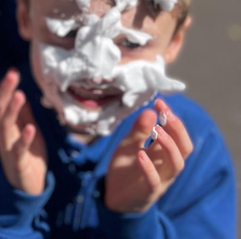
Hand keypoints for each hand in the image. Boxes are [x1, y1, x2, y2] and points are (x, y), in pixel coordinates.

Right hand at [0, 69, 47, 194]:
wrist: (28, 187)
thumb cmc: (28, 156)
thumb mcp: (27, 131)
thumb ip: (23, 114)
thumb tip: (21, 91)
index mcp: (4, 127)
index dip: (4, 88)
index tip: (13, 71)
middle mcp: (2, 135)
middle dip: (4, 92)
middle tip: (12, 75)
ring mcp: (8, 149)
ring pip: (5, 127)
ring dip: (12, 110)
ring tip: (20, 95)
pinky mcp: (18, 163)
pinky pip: (19, 150)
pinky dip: (24, 138)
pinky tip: (30, 127)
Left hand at [105, 98, 193, 212]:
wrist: (114, 196)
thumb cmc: (126, 168)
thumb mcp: (129, 144)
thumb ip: (138, 130)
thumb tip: (150, 111)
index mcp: (163, 152)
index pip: (177, 134)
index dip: (172, 118)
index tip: (160, 102)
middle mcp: (166, 164)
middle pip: (184, 148)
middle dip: (177, 129)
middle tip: (165, 112)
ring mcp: (160, 179)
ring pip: (176, 164)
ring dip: (169, 146)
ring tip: (156, 130)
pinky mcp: (148, 191)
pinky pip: (154, 180)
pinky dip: (149, 167)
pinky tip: (141, 154)